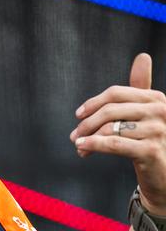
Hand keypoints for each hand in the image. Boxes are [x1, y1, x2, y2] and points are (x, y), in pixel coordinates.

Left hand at [71, 53, 165, 213]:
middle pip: (110, 110)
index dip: (93, 104)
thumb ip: (140, 88)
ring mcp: (158, 130)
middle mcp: (161, 111)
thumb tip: (142, 56)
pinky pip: (114, 144)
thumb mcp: (146, 113)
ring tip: (79, 146)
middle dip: (87, 123)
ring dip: (87, 137)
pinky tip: (83, 148)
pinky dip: (94, 145)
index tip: (78, 115)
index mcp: (156, 99)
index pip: (116, 93)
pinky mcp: (151, 150)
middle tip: (73, 136)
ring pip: (110, 128)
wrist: (165, 174)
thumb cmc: (152, 140)